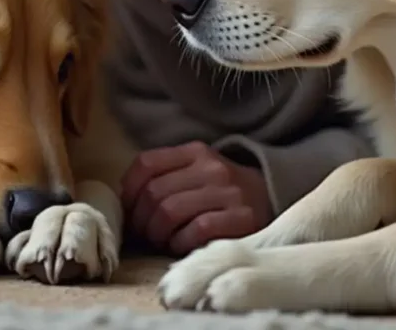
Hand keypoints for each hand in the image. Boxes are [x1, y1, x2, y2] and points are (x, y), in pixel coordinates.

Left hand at [120, 140, 272, 255]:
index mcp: (195, 151)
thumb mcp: (195, 171)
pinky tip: (182, 245)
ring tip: (161, 240)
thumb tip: (125, 201)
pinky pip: (196, 231)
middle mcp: (211, 167)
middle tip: (143, 234)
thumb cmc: (220, 190)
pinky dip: (180, 243)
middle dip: (140, 219)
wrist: (270, 198)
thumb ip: (164, 176)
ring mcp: (228, 192)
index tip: (128, 210)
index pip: (145, 163)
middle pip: (154, 192)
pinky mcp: (242, 218)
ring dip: (156, 233)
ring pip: (170, 212)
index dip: (128, 191)